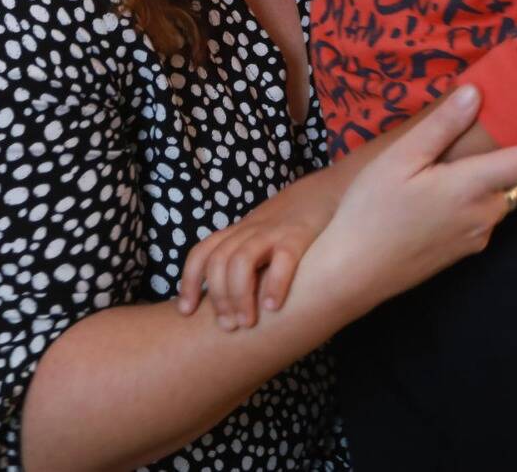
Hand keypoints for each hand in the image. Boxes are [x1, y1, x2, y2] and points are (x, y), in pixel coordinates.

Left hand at [178, 167, 337, 329]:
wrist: (329, 190)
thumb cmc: (293, 222)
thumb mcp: (262, 234)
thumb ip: (246, 257)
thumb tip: (228, 301)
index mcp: (238, 231)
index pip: (201, 253)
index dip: (189, 282)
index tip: (186, 311)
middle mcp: (251, 230)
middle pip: (219, 262)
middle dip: (218, 298)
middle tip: (229, 326)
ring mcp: (274, 231)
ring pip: (241, 261)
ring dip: (239, 296)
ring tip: (248, 323)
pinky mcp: (300, 235)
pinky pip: (283, 259)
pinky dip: (274, 284)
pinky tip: (273, 307)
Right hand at [299, 85, 516, 318]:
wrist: (349, 274)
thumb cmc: (370, 211)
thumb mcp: (400, 159)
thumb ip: (441, 126)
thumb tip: (476, 94)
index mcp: (472, 187)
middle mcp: (484, 215)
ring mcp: (475, 238)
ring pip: (501, 198)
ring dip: (502, 176)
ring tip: (483, 152)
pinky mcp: (461, 253)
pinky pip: (484, 216)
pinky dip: (482, 196)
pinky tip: (449, 189)